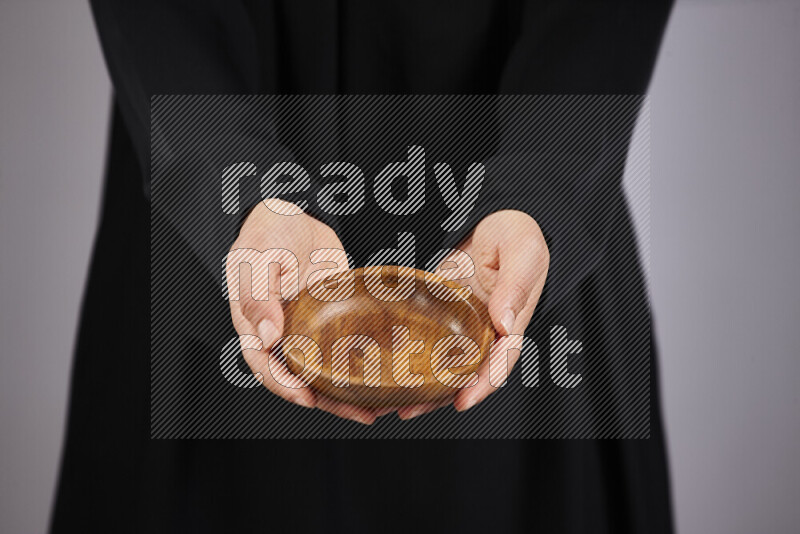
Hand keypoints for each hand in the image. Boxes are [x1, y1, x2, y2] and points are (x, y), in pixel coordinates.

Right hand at [227, 200, 379, 423]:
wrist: (295, 209)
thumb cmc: (267, 231)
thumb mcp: (256, 259)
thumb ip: (259, 297)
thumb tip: (268, 337)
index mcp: (255, 324)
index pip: (265, 365)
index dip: (285, 386)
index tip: (307, 398)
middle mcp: (280, 333)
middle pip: (300, 377)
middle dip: (328, 400)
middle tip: (360, 413)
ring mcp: (306, 327)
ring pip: (324, 369)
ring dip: (347, 391)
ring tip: (376, 407)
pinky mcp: (329, 318)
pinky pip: (343, 346)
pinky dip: (358, 363)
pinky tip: (379, 376)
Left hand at [397, 210, 549, 419]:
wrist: (496, 218)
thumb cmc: (517, 233)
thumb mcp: (523, 252)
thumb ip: (516, 285)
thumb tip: (504, 322)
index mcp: (511, 321)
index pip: (499, 360)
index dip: (483, 384)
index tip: (463, 401)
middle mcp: (487, 330)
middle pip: (466, 372)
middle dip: (440, 395)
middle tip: (409, 410)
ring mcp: (464, 323)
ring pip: (443, 361)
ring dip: (420, 383)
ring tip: (388, 400)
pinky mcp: (442, 312)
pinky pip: (426, 338)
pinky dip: (409, 353)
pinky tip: (385, 366)